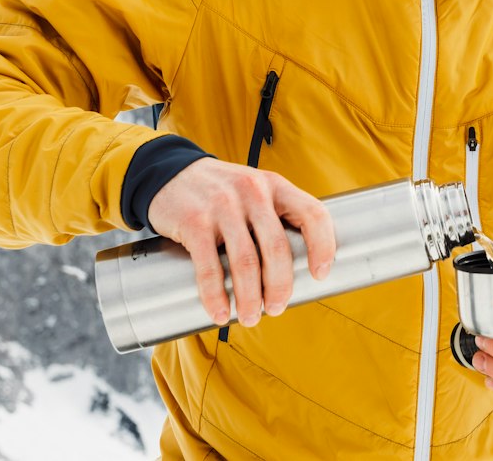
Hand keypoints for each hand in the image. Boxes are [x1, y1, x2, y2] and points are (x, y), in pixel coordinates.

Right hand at [145, 158, 335, 327]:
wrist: (169, 173)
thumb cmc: (221, 191)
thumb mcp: (255, 190)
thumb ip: (275, 217)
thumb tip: (296, 270)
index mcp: (275, 185)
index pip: (313, 214)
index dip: (324, 246)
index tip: (321, 275)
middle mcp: (253, 192)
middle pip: (277, 247)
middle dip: (280, 286)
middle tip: (276, 309)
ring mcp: (222, 206)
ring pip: (246, 261)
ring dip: (250, 298)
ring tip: (250, 318)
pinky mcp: (194, 221)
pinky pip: (208, 266)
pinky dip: (215, 295)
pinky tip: (219, 312)